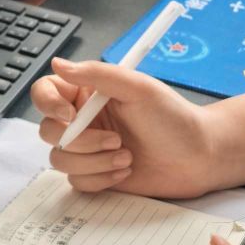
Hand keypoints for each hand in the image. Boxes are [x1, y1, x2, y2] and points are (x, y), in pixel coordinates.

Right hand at [32, 56, 217, 199]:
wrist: (198, 157)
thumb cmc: (174, 119)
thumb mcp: (138, 88)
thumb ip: (97, 74)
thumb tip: (58, 63)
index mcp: (88, 93)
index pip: (46, 92)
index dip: (48, 104)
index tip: (69, 115)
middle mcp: (84, 120)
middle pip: (48, 130)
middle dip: (80, 141)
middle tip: (116, 140)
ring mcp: (88, 149)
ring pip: (60, 159)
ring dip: (94, 162)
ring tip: (127, 156)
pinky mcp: (96, 175)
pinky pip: (77, 181)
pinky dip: (101, 178)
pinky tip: (126, 171)